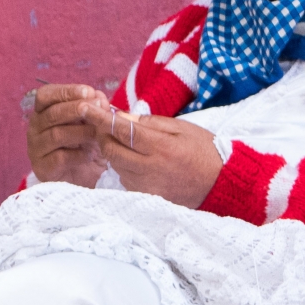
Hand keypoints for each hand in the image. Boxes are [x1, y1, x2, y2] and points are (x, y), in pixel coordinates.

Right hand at [25, 84, 111, 187]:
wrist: (85, 178)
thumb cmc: (86, 145)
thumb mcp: (93, 123)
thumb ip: (95, 108)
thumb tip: (99, 96)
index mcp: (44, 112)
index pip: (45, 95)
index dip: (66, 91)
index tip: (89, 91)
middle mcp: (35, 128)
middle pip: (52, 114)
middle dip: (76, 109)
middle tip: (97, 109)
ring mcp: (36, 149)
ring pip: (56, 135)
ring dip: (81, 132)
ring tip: (98, 134)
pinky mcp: (42, 168)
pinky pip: (60, 157)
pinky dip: (79, 154)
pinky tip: (90, 155)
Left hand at [96, 110, 223, 208]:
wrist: (220, 184)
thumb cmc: (202, 150)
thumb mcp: (181, 128)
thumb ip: (149, 123)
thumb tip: (121, 118)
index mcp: (161, 147)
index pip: (121, 130)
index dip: (100, 118)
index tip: (85, 108)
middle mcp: (150, 169)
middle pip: (111, 150)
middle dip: (102, 135)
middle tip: (104, 124)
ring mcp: (146, 186)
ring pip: (115, 165)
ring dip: (113, 150)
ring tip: (123, 141)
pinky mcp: (146, 197)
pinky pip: (125, 178)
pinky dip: (123, 166)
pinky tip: (135, 159)